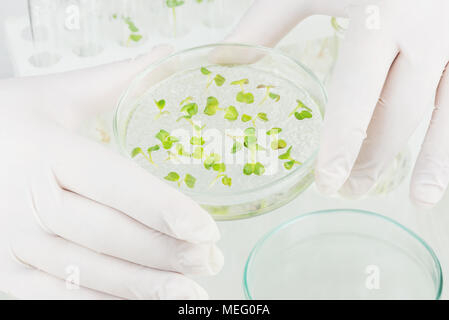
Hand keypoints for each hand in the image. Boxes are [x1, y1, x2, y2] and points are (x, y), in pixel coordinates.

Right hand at [0, 46, 222, 298]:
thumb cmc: (6, 121)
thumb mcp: (53, 95)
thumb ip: (113, 79)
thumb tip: (166, 54)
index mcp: (46, 150)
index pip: (114, 183)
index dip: (163, 208)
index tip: (206, 228)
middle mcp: (27, 199)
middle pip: (109, 233)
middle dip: (165, 251)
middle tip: (210, 257)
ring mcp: (11, 242)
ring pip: (88, 271)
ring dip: (143, 284)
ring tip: (189, 286)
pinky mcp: (2, 273)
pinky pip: (57, 297)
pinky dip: (103, 301)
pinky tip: (142, 300)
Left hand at [226, 0, 448, 206]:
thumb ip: (266, 22)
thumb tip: (221, 60)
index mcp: (378, 16)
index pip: (358, 93)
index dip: (343, 142)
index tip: (327, 181)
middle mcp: (425, 32)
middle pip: (399, 112)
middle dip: (374, 157)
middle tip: (350, 189)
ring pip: (446, 112)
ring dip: (430, 159)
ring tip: (416, 198)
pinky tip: (443, 165)